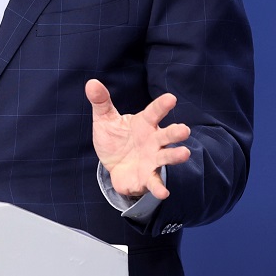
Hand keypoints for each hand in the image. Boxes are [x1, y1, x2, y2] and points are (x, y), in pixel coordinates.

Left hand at [87, 78, 191, 199]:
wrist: (114, 166)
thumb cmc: (115, 138)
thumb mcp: (105, 119)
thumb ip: (101, 102)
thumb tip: (91, 83)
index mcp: (145, 123)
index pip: (154, 112)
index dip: (162, 105)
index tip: (171, 98)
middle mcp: (153, 141)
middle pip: (167, 135)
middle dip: (176, 132)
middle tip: (184, 130)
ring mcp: (153, 159)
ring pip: (166, 156)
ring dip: (175, 156)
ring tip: (184, 153)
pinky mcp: (147, 177)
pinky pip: (155, 182)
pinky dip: (159, 187)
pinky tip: (164, 192)